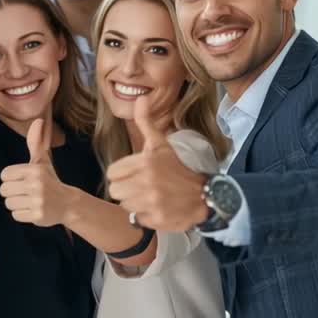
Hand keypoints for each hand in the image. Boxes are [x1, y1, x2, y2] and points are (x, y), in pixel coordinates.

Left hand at [0, 118, 74, 226]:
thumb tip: (38, 119)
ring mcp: (37, 200)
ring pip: (9, 203)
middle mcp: (36, 184)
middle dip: (13, 193)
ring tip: (30, 201)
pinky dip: (22, 214)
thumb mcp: (42, 161)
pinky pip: (16, 215)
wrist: (68, 204)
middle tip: (26, 193)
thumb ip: (36, 141)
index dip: (11, 179)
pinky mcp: (37, 215)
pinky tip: (33, 210)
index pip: (4, 175)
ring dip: (17, 204)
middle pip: (4, 190)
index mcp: (34, 169)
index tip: (23, 181)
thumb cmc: (50, 180)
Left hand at [106, 98, 206, 232]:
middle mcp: (147, 181)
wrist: (206, 195)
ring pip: (124, 205)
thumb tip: (140, 98)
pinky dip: (145, 216)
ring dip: (134, 203)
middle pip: (114, 190)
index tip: (136, 174)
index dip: (122, 174)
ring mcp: (152, 201)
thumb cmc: (178, 169)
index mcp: (145, 162)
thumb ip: (146, 123)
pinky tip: (156, 208)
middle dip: (126, 189)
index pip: (112, 173)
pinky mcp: (157, 218)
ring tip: (150, 197)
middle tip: (141, 186)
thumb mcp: (161, 144)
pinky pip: (136, 219)